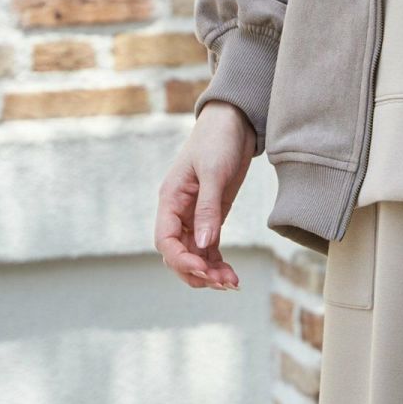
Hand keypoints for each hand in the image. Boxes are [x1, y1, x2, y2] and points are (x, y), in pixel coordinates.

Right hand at [155, 101, 254, 289]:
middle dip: (197, 272)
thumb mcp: (214, 172)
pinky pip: (210, 247)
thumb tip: (204, 246)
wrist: (236, 120)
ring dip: (210, 272)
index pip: (166, 240)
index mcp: (170, 199)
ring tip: (232, 283)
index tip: (204, 270)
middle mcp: (179, 211)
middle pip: (179, 254)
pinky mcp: (213, 215)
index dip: (181, 260)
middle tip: (224, 283)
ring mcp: (195, 215)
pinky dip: (218, 262)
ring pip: (196, 254)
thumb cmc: (219, 139)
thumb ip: (208, 208)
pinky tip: (231, 275)